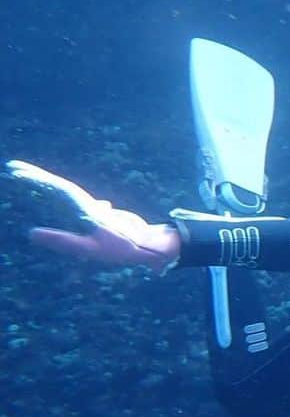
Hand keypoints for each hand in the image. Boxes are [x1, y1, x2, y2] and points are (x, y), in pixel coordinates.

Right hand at [6, 160, 180, 271]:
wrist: (149, 245)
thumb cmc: (122, 248)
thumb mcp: (88, 248)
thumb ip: (61, 240)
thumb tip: (31, 233)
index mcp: (84, 210)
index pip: (57, 189)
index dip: (37, 179)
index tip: (17, 170)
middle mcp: (89, 205)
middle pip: (59, 187)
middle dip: (36, 177)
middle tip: (12, 168)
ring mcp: (94, 208)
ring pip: (66, 191)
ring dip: (46, 182)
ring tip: (25, 175)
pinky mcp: (99, 214)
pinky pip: (75, 201)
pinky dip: (60, 193)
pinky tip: (53, 189)